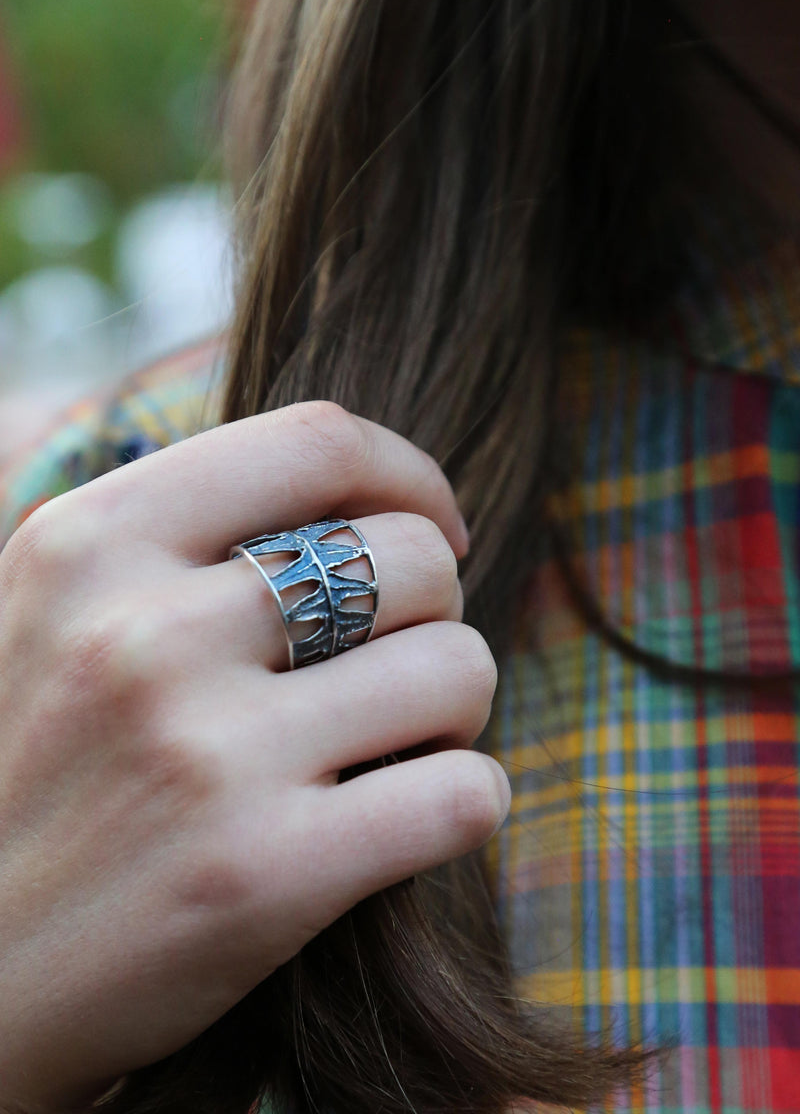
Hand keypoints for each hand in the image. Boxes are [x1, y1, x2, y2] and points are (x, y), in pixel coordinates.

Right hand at [0, 401, 508, 1111]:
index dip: (413, 475)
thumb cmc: (37, 777)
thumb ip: (180, 538)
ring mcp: (203, 757)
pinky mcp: (262, 877)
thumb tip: (361, 497)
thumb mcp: (57, 613)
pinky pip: (466, 795)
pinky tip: (416, 812)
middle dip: (440, 607)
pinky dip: (469, 799)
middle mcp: (141, 635)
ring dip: (457, 704)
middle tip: (399, 658)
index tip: (434, 527)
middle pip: (414, 555)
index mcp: (89, 544)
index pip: (320, 439)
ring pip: (459, 667)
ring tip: (401, 738)